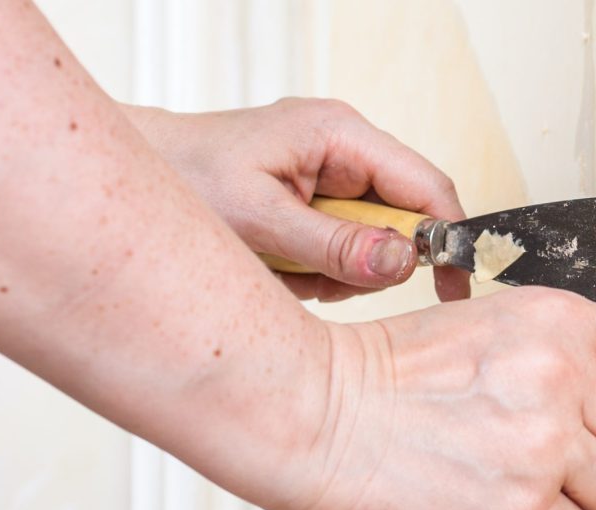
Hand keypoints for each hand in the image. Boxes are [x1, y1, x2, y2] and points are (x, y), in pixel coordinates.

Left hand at [125, 98, 471, 301]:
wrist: (142, 171)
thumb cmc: (184, 177)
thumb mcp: (259, 220)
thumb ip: (334, 247)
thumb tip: (404, 263)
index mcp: (340, 135)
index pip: (427, 186)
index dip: (448, 238)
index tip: (453, 288)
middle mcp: (345, 150)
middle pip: (404, 221)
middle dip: (367, 263)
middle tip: (317, 277)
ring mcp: (332, 176)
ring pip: (374, 243)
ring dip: (335, 272)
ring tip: (282, 265)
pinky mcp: (317, 202)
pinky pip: (344, 250)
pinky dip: (317, 271)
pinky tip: (279, 263)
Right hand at [286, 287, 595, 509]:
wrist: (313, 415)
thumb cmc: (375, 378)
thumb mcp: (480, 328)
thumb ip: (550, 357)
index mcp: (554, 319)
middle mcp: (562, 374)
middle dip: (587, 461)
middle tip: (532, 466)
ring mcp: (545, 442)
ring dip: (566, 504)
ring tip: (507, 493)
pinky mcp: (522, 507)